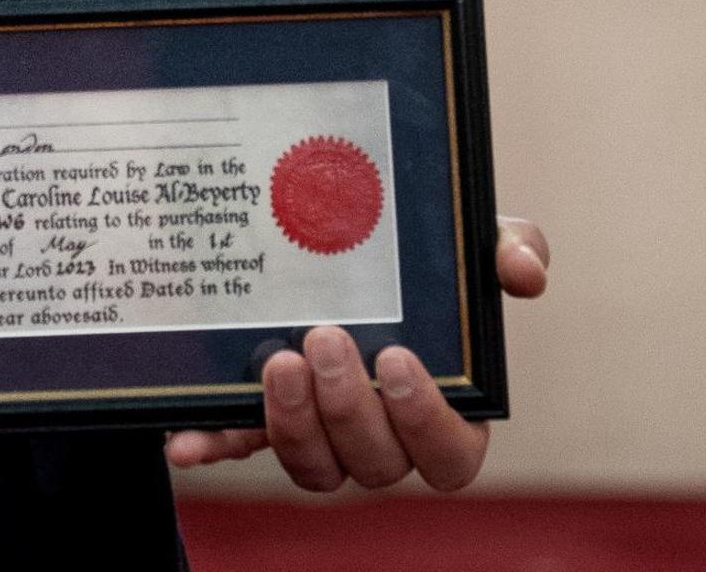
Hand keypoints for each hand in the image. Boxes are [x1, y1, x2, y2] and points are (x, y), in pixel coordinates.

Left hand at [161, 214, 548, 492]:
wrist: (341, 237)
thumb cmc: (425, 258)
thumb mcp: (472, 241)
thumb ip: (512, 247)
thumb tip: (522, 272)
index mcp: (442, 409)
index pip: (450, 454)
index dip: (426, 421)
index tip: (397, 360)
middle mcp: (382, 434)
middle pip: (374, 463)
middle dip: (348, 409)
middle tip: (325, 340)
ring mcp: (320, 432)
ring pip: (313, 467)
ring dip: (292, 425)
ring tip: (277, 360)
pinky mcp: (260, 420)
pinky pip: (237, 448)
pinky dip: (211, 447)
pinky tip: (183, 439)